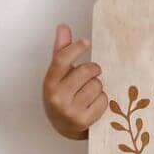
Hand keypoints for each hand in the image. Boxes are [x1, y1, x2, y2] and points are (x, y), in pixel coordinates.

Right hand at [42, 24, 107, 138]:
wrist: (64, 127)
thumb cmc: (62, 95)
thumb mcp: (59, 75)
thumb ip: (62, 51)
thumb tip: (63, 27)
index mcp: (50, 82)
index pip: (62, 59)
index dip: (76, 48)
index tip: (87, 42)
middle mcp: (57, 97)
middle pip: (86, 71)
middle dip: (93, 70)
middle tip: (92, 73)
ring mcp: (70, 110)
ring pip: (97, 85)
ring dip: (98, 87)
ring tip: (89, 93)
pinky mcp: (84, 121)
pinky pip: (103, 100)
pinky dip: (102, 100)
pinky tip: (93, 105)